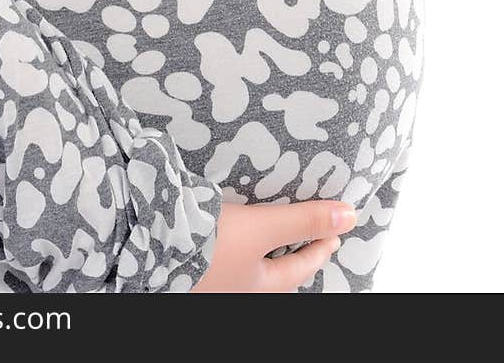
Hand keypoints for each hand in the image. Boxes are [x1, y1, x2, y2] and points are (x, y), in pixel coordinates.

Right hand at [189, 198, 357, 292]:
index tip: (336, 234)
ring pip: (251, 267)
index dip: (319, 249)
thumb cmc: (210, 244)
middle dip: (294, 256)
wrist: (153, 241)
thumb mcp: (263, 228)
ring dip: (267, 251)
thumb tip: (350, 216)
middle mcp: (236, 289)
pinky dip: (243, 245)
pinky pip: (230, 257)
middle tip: (311, 237)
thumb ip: (304, 221)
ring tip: (277, 235)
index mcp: (256, 287)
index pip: (298, 270)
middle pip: (275, 274)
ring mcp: (214, 280)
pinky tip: (236, 232)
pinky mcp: (194, 262)